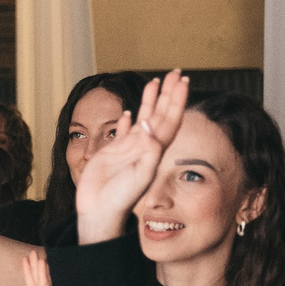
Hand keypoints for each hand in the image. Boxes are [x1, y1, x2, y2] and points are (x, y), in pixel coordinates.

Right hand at [74, 71, 184, 242]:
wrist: (101, 212)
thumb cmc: (121, 198)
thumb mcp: (139, 174)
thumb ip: (147, 150)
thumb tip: (149, 124)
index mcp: (154, 150)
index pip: (170, 119)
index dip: (177, 100)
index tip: (183, 81)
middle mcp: (144, 146)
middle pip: (160, 114)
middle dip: (168, 93)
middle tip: (175, 73)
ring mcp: (129, 149)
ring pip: (142, 118)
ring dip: (150, 101)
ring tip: (155, 82)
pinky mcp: (112, 153)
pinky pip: (122, 132)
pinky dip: (125, 121)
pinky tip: (126, 112)